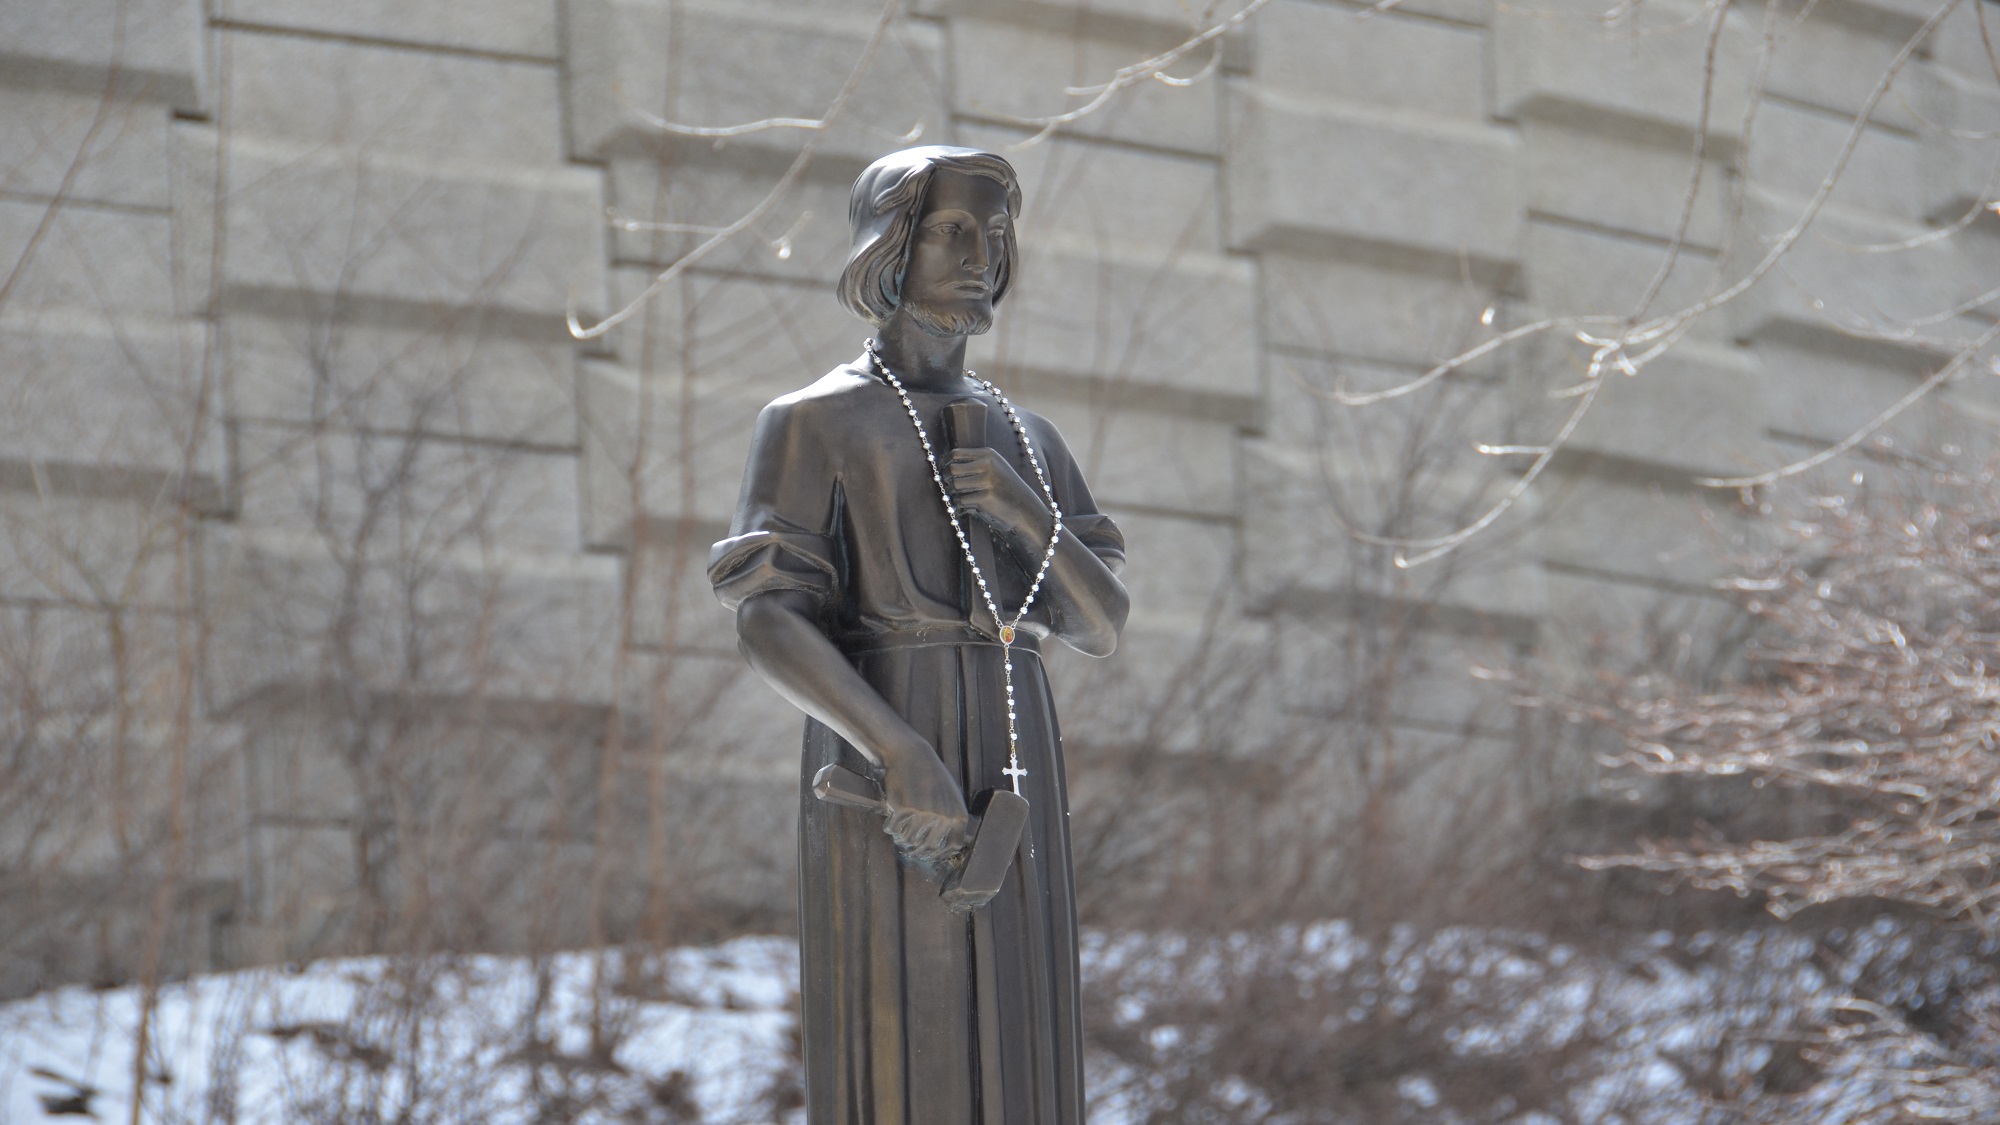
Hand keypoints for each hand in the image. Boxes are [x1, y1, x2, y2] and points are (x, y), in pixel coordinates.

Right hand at [878, 741, 968, 861]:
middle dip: (916, 850)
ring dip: (901, 839)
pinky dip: (889, 827)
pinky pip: (894, 829)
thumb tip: (950, 846)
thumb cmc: (930, 775)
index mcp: (958, 813)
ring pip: (909, 839)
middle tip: (908, 848)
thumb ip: (952, 818)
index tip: (929, 855)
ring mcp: (924, 812)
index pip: (954, 845)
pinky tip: (890, 822)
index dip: (941, 854)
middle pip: (929, 846)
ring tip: (898, 833)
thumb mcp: (950, 795)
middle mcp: (943, 815)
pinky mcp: (905, 808)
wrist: (912, 754)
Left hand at [944, 447, 1046, 538]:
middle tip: (950, 487)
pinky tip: (966, 508)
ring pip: (955, 485)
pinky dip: (960, 506)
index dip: (945, 464)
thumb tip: (943, 467)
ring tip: (960, 498)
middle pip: (952, 469)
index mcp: (988, 454)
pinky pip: (961, 500)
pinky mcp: (985, 497)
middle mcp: (987, 464)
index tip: (944, 472)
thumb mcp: (994, 468)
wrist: (1025, 509)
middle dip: (947, 479)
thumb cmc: (1005, 489)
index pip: (955, 454)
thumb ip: (973, 464)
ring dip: (953, 494)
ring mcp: (987, 480)